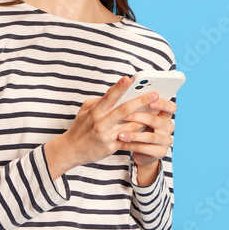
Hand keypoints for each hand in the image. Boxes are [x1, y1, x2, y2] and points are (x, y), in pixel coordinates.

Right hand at [45, 76, 163, 178]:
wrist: (71, 150)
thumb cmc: (79, 128)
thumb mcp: (84, 111)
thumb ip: (99, 101)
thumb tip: (114, 93)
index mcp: (95, 111)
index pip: (109, 96)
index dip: (119, 87)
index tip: (129, 78)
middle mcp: (101, 123)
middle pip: (125, 110)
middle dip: (142, 101)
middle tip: (155, 94)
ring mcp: (108, 136)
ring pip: (132, 124)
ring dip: (146, 117)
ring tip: (157, 109)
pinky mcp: (112, 147)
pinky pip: (129, 137)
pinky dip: (139, 131)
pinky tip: (149, 126)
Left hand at [116, 96, 175, 169]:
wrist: (143, 152)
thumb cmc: (141, 129)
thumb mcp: (142, 119)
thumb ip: (140, 109)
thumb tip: (125, 97)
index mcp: (165, 116)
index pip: (171, 107)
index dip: (163, 104)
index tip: (151, 102)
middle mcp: (168, 127)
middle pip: (155, 120)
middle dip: (137, 118)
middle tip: (123, 116)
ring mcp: (166, 141)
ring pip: (149, 136)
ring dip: (133, 135)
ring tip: (120, 134)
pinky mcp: (160, 152)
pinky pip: (145, 148)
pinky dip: (131, 146)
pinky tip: (121, 144)